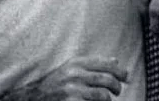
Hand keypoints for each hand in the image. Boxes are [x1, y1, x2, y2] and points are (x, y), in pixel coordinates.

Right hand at [0, 57, 127, 100]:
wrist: (32, 98)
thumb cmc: (55, 84)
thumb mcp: (70, 69)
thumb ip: (92, 64)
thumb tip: (116, 62)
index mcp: (76, 63)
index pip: (107, 64)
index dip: (120, 71)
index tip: (125, 77)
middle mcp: (75, 74)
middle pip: (108, 79)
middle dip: (117, 87)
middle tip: (117, 91)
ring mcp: (74, 90)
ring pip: (104, 95)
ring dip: (109, 99)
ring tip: (108, 99)